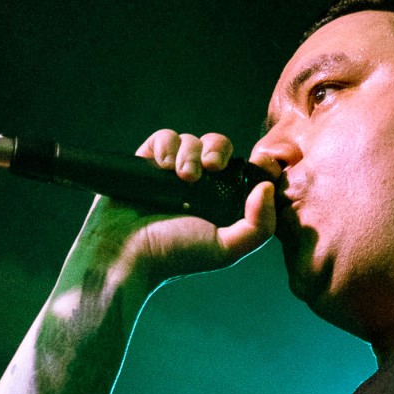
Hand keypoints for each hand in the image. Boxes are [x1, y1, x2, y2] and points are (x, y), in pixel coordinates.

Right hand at [78, 129, 274, 291]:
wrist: (126, 254)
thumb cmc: (175, 255)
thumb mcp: (226, 249)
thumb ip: (259, 226)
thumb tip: (267, 187)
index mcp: (219, 202)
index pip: (240, 169)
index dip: (244, 162)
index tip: (242, 169)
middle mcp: (197, 186)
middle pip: (217, 146)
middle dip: (216, 150)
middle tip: (211, 168)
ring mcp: (170, 173)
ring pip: (191, 141)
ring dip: (190, 152)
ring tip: (182, 177)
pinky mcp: (145, 163)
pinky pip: (163, 138)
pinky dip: (166, 145)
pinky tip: (163, 166)